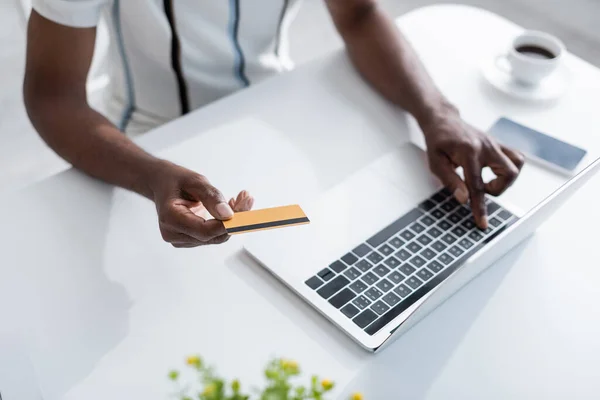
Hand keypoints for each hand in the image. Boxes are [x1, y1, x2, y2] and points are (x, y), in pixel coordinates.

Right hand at [149, 162, 253, 247]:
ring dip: (232, 220)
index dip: (227, 224)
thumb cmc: (174, 180)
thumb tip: (228, 215)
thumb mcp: (195, 181)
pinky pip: (212, 235)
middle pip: (212, 235)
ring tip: (240, 199)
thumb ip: (211, 197)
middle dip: (234, 219)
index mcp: (170, 218)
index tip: (245, 207)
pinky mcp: (189, 240)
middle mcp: (173, 233)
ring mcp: (180, 240)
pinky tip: (230, 207)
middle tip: (247, 198)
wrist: (160, 184)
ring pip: (215, 237)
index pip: (204, 230)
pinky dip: (225, 223)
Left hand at [421, 111, 523, 228]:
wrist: (443, 120)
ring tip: (487, 182)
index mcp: (469, 151)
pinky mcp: (498, 144)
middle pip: (508, 173)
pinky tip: (492, 173)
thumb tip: (464, 199)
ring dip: (506, 180)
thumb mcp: (435, 162)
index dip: (480, 206)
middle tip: (480, 189)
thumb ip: (450, 181)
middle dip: (497, 189)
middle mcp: (487, 146)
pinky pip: (515, 158)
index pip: (478, 185)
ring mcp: (495, 144)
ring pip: (517, 164)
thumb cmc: (437, 140)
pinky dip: (508, 170)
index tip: (482, 223)